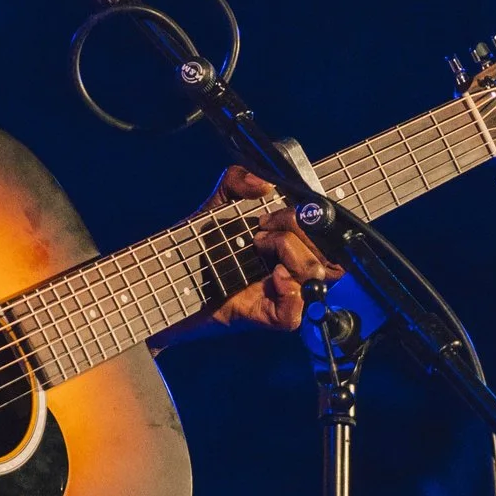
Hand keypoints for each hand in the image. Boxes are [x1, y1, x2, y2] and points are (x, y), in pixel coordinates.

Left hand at [199, 163, 329, 332]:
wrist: (168, 277)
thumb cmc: (197, 245)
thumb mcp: (218, 202)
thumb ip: (238, 178)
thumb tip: (263, 183)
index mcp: (290, 245)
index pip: (327, 235)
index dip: (309, 219)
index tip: (270, 215)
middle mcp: (292, 270)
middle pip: (327, 252)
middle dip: (296, 232)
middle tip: (261, 231)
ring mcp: (282, 296)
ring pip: (316, 276)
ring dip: (292, 253)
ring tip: (259, 248)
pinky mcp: (265, 317)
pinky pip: (294, 315)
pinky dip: (290, 293)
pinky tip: (275, 277)